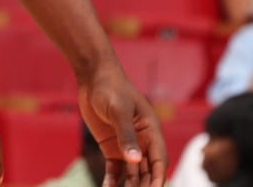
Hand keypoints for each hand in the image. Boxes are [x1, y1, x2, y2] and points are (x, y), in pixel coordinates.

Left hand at [79, 61, 165, 186]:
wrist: (93, 76)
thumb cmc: (111, 88)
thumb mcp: (119, 110)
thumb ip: (126, 135)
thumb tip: (134, 160)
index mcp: (151, 131)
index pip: (159, 161)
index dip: (159, 178)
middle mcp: (142, 142)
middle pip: (147, 171)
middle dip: (144, 186)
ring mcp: (127, 146)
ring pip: (132, 173)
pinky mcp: (111, 147)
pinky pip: (115, 169)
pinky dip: (113, 181)